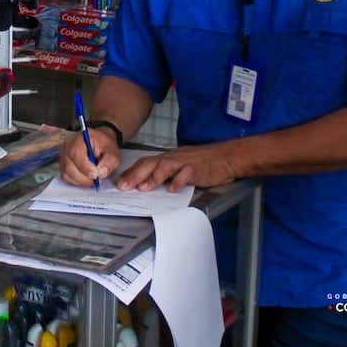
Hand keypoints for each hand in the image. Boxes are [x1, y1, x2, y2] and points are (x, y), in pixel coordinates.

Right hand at [59, 127, 119, 187]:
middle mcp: (68, 145)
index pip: (76, 153)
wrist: (100, 142)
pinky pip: (66, 177)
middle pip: (69, 166)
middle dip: (84, 178)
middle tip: (97, 179)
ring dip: (81, 181)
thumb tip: (101, 173)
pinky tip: (86, 177)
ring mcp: (63, 154)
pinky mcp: (63, 164)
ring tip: (93, 178)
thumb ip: (109, 162)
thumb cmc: (104, 144)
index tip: (96, 175)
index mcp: (81, 137)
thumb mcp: (113, 151)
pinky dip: (77, 181)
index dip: (85, 167)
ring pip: (67, 174)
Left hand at [115, 143, 236, 192]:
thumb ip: (168, 172)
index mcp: (169, 157)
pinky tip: (172, 190)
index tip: (119, 182)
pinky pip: (186, 174)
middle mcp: (174, 158)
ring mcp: (185, 163)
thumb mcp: (183, 163)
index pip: (146, 162)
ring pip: (165, 167)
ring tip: (143, 188)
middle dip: (135, 175)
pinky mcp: (198, 169)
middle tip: (123, 186)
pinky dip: (178, 182)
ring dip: (153, 178)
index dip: (131, 172)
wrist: (227, 156)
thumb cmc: (206, 161)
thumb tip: (149, 182)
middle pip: (150, 164)